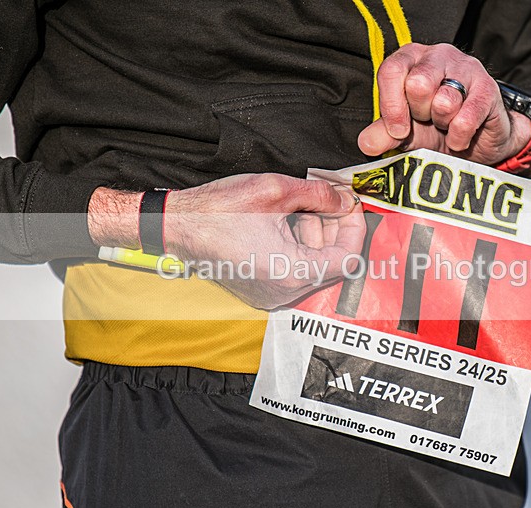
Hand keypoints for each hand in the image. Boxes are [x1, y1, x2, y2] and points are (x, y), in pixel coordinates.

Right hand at [158, 174, 365, 309]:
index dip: (354, 228)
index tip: (350, 205)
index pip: (348, 259)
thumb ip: (319, 194)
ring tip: (300, 205)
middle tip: (328, 198)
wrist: (176, 226)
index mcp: (292, 272)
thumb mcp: (276, 190)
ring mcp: (272, 295)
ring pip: (313, 265)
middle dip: (334, 227)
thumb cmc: (218, 210)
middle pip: (332, 262)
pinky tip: (285, 221)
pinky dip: (298, 245)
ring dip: (314, 234)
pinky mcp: (262, 290)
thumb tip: (344, 199)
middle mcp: (285, 292)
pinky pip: (294, 270)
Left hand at [358, 43, 530, 166]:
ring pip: (444, 101)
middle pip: (418, 84)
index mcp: (412, 59)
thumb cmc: (439, 128)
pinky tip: (460, 137)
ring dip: (443, 124)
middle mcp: (438, 55)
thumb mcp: (407, 132)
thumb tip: (366, 143)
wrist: (479, 141)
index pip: (392, 70)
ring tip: (447, 125)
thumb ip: (385, 135)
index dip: (392, 105)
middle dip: (421, 114)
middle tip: (429, 120)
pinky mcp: (488, 89)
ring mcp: (466, 68)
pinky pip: (466, 118)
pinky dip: (459, 137)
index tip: (397, 131)